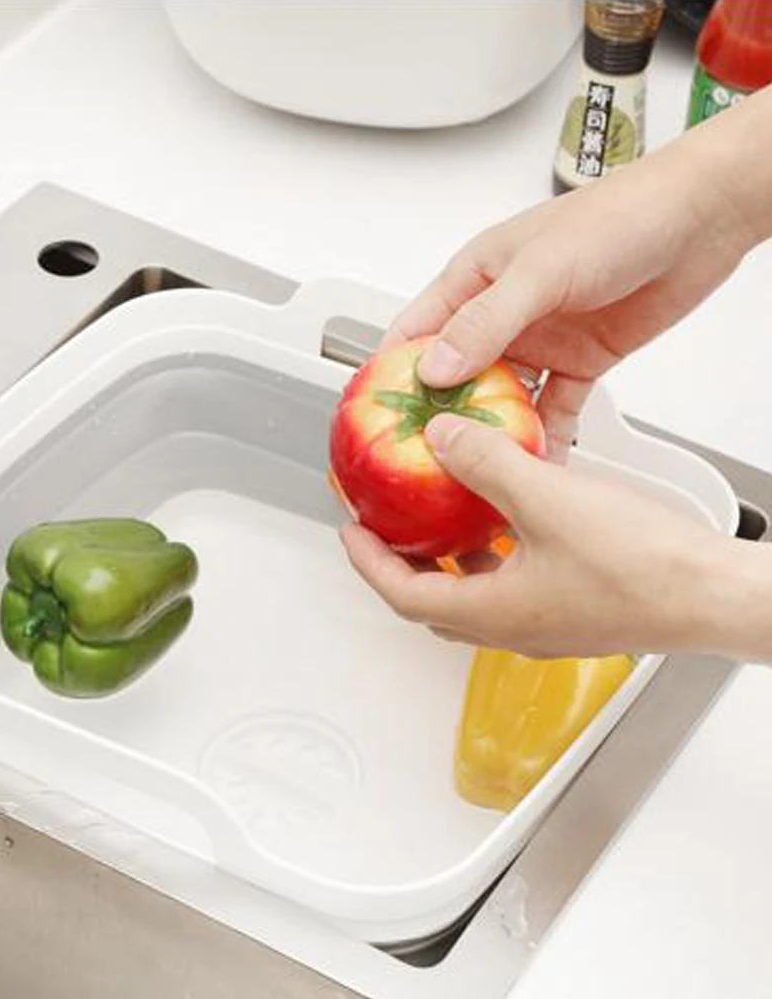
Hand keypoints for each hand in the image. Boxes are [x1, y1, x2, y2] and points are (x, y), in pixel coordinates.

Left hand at [340, 415, 764, 658]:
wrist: (716, 594)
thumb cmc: (642, 567)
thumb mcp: (546, 499)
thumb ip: (486, 462)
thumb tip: (441, 438)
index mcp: (493, 612)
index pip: (402, 593)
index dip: (367, 561)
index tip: (349, 531)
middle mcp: (514, 627)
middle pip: (434, 600)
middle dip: (402, 561)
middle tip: (386, 526)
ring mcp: (547, 622)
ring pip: (477, 592)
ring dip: (451, 555)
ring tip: (442, 513)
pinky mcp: (576, 608)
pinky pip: (515, 581)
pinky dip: (496, 550)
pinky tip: (513, 514)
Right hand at [386, 137, 757, 460]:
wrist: (701, 218)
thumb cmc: (619, 217)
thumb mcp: (540, 269)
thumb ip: (486, 321)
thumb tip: (435, 369)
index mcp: (473, 281)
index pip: (414, 335)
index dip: (391, 376)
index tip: (379, 420)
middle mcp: (499, 316)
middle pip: (454, 377)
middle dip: (442, 417)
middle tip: (429, 460)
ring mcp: (538, 341)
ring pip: (502, 399)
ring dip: (493, 432)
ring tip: (480, 470)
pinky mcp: (577, 362)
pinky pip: (552, 409)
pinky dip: (544, 436)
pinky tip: (537, 461)